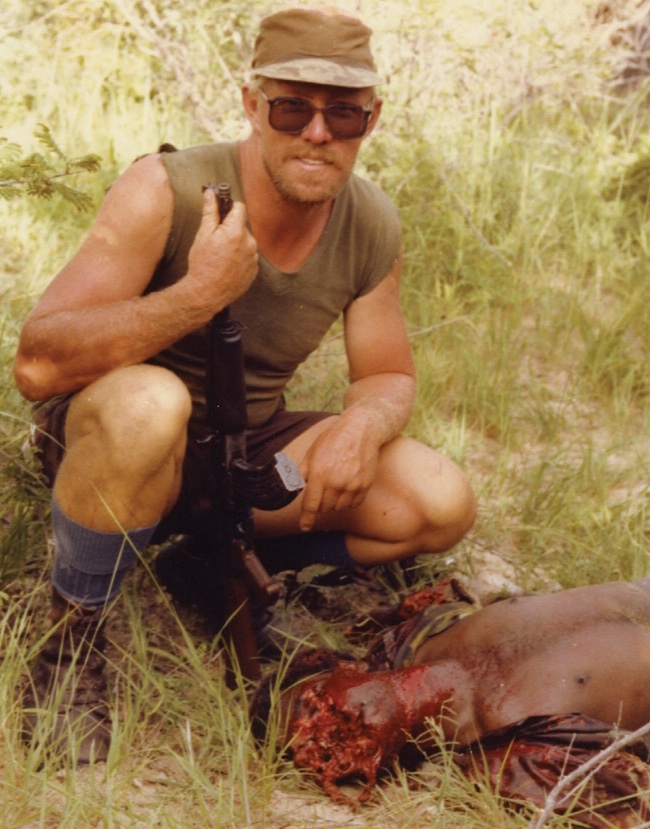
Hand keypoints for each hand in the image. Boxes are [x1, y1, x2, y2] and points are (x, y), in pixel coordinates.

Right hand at [185, 188, 257, 313]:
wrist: (207, 293)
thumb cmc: (203, 264)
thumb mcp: (203, 234)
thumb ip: (210, 211)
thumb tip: (210, 193)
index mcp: (237, 231)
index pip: (239, 207)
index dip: (228, 209)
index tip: (220, 213)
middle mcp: (250, 242)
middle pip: (241, 227)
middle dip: (230, 229)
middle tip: (215, 242)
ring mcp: (254, 258)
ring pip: (245, 243)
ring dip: (236, 245)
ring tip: (220, 257)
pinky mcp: (254, 270)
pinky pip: (248, 257)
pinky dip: (239, 259)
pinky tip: (226, 266)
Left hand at [298, 415, 379, 531]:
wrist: (361, 431)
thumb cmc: (334, 439)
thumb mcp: (312, 452)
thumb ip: (303, 471)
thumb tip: (295, 485)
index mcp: (319, 474)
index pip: (311, 504)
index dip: (307, 518)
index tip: (305, 526)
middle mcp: (336, 482)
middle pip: (325, 508)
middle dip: (321, 502)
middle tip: (324, 487)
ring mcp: (352, 485)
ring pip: (339, 508)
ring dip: (335, 502)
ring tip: (336, 485)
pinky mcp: (364, 485)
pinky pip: (354, 504)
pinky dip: (349, 500)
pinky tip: (348, 486)